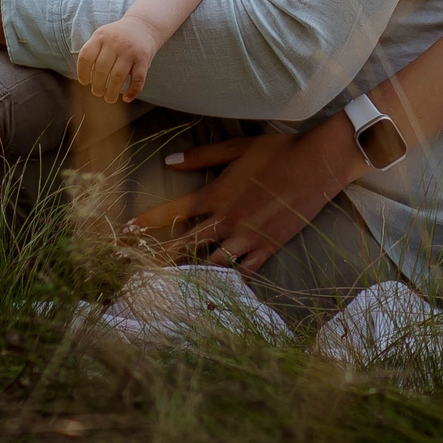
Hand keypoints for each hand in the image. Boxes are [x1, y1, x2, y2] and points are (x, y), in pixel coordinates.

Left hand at [76, 18, 159, 103]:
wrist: (143, 25)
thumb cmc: (118, 36)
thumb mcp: (103, 35)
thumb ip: (94, 51)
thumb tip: (85, 77)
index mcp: (101, 36)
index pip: (86, 57)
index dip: (82, 72)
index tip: (84, 82)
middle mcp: (114, 42)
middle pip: (101, 70)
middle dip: (97, 86)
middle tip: (97, 92)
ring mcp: (130, 51)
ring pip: (117, 77)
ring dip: (112, 92)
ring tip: (109, 98)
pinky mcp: (143, 58)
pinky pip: (138, 79)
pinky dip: (132, 91)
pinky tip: (127, 98)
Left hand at [129, 114, 363, 272]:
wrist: (316, 165)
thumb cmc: (276, 151)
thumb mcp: (236, 148)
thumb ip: (202, 156)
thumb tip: (169, 161)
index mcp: (217, 194)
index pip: (174, 211)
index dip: (148, 222)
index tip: (126, 231)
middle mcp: (227, 219)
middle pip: (187, 244)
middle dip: (161, 258)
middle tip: (140, 271)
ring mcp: (248, 236)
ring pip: (213, 264)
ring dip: (192, 275)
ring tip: (172, 288)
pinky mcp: (267, 247)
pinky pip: (244, 272)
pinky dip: (229, 283)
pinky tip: (216, 294)